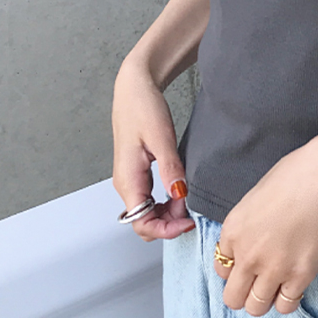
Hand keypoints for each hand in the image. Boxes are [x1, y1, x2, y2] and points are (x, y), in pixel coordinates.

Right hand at [112, 57, 195, 242]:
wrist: (134, 88)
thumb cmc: (143, 107)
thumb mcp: (161, 138)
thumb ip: (170, 169)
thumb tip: (179, 195)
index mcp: (128, 179)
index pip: (141, 223)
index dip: (166, 229)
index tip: (188, 222)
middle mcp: (125, 184)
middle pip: (143, 222)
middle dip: (169, 223)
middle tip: (192, 209)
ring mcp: (130, 179)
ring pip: (147, 212)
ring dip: (168, 213)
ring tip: (188, 198)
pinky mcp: (137, 173)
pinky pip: (149, 199)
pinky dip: (165, 202)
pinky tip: (180, 191)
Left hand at [214, 125, 317, 316]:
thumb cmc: (292, 177)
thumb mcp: (253, 199)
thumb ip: (246, 226)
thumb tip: (252, 240)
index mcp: (233, 232)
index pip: (221, 268)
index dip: (235, 268)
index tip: (248, 264)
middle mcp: (247, 256)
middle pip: (232, 297)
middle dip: (243, 294)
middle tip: (257, 284)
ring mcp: (273, 269)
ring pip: (256, 307)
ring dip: (264, 300)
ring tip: (277, 287)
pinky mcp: (300, 277)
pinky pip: (286, 306)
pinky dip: (288, 299)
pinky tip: (294, 285)